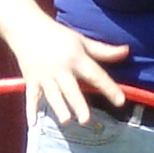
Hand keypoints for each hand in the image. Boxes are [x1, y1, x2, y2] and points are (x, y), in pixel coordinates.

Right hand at [13, 18, 128, 124]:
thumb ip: (104, 50)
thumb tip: (127, 51)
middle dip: (78, 104)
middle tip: (85, 120)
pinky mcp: (31, 80)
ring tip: (66, 121)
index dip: (109, 88)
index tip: (120, 101)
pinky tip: (33, 125)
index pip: (95, 75)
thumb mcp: (82, 40)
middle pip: (71, 89)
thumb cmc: (58, 35)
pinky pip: (31, 97)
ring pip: (53, 95)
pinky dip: (31, 111)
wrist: (26, 27)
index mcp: (76, 58)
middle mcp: (60, 69)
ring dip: (58, 107)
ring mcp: (44, 76)